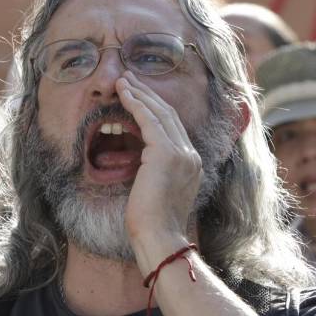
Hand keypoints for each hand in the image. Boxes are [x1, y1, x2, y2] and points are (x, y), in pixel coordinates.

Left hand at [115, 71, 202, 264]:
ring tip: (123, 81)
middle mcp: (190, 155)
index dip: (155, 108)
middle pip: (169, 114)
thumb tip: (144, 164)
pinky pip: (149, 120)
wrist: (160, 237)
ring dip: (140, 94)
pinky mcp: (166, 153)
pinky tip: (124, 94)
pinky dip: (136, 104)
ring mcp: (182, 153)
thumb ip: (157, 173)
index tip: (139, 95)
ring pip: (160, 113)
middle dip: (148, 94)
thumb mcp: (158, 192)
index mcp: (191, 164)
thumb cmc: (153, 224)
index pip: (173, 127)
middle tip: (130, 79)